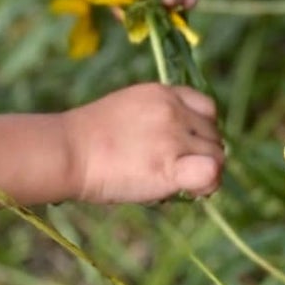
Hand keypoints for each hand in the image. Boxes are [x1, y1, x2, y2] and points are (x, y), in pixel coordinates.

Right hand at [63, 83, 223, 205]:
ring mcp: (173, 137)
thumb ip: (158, 119)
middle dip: (201, 155)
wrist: (67, 151)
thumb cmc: (87, 138)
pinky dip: (208, 184)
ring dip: (205, 172)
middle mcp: (174, 111)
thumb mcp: (127, 110)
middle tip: (176, 172)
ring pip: (217, 157)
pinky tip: (191, 191)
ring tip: (177, 184)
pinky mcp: (170, 165)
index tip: (185, 146)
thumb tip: (181, 147)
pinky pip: (211, 172)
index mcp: (163, 93)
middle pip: (213, 136)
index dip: (201, 131)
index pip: (207, 108)